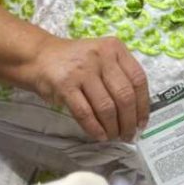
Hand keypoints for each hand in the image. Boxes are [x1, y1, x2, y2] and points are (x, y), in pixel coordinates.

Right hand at [30, 36, 149, 141]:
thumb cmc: (76, 61)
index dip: (143, 105)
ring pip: (106, 107)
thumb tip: (137, 112)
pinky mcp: (65, 85)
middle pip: (124, 96)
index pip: (138, 79)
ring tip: (113, 136)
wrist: (40, 56)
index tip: (141, 122)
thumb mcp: (102, 57)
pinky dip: (94, 128)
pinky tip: (99, 136)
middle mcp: (101, 56)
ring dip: (113, 127)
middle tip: (128, 135)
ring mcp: (82, 70)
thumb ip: (120, 75)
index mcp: (114, 48)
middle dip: (129, 121)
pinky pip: (85, 113)